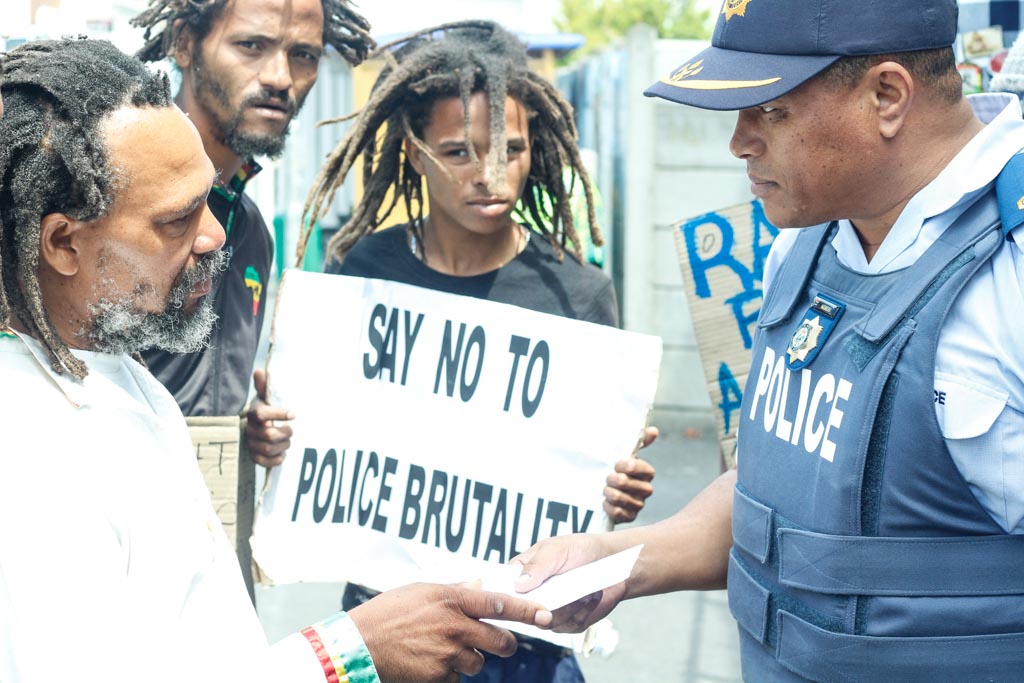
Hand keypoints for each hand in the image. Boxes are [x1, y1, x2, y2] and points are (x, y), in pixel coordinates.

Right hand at [245, 368, 293, 467]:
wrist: (260, 426)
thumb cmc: (267, 408)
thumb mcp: (266, 396)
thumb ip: (264, 385)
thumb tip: (258, 371)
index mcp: (254, 413)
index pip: (262, 415)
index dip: (278, 414)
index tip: (294, 414)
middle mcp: (250, 429)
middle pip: (269, 435)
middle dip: (285, 434)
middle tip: (292, 431)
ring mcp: (251, 443)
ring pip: (268, 449)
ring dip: (283, 446)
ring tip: (288, 441)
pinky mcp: (254, 456)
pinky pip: (264, 462)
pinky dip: (276, 460)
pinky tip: (282, 453)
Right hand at [349, 582, 551, 682]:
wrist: (359, 644)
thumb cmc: (388, 613)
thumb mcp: (422, 591)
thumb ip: (455, 591)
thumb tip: (480, 586)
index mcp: (452, 600)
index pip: (500, 603)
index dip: (527, 610)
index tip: (545, 614)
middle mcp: (455, 627)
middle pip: (500, 641)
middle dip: (505, 644)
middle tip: (502, 643)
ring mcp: (448, 654)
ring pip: (478, 663)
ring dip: (469, 659)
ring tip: (443, 649)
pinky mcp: (438, 677)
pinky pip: (457, 678)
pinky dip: (449, 673)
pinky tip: (429, 662)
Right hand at [511, 534, 624, 633]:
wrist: (612, 563)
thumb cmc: (579, 550)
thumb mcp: (556, 549)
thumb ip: (538, 565)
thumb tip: (519, 585)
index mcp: (523, 574)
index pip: (504, 590)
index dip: (506, 597)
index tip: (519, 595)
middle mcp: (533, 596)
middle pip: (524, 612)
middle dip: (544, 605)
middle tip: (560, 595)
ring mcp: (550, 612)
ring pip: (549, 622)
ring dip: (570, 606)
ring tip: (584, 589)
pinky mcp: (569, 622)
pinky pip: (570, 625)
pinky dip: (584, 610)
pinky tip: (591, 596)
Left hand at [604, 426, 657, 523]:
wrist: (600, 488)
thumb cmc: (614, 468)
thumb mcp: (623, 453)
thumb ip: (638, 442)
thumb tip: (654, 431)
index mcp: (646, 472)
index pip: (642, 469)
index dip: (628, 466)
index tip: (615, 464)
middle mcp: (645, 489)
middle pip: (630, 484)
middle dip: (615, 480)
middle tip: (607, 477)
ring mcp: (638, 504)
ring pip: (623, 498)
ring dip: (610, 493)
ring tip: (604, 489)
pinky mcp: (629, 517)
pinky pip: (619, 513)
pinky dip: (609, 507)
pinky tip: (604, 502)